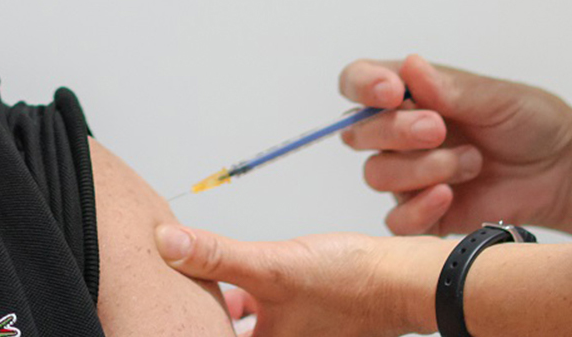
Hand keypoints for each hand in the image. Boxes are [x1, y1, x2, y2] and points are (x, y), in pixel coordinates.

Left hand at [156, 224, 451, 336]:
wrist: (405, 280)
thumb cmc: (351, 282)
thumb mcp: (273, 265)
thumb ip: (217, 256)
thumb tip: (166, 244)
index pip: (209, 336)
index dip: (191, 323)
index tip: (168, 309)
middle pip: (228, 334)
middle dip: (206, 319)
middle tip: (184, 298)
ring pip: (251, 333)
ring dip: (227, 317)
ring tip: (207, 295)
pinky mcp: (308, 331)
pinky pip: (266, 327)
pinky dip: (249, 313)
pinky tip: (244, 294)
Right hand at [340, 54, 571, 236]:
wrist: (562, 170)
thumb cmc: (529, 122)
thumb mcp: (496, 97)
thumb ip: (449, 89)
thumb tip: (410, 66)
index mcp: (410, 93)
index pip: (358, 82)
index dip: (362, 86)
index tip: (391, 92)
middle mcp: (400, 133)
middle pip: (359, 133)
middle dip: (395, 130)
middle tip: (438, 128)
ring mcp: (409, 175)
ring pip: (377, 174)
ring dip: (421, 168)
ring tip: (470, 162)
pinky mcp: (424, 214)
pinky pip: (396, 220)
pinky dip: (418, 209)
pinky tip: (449, 196)